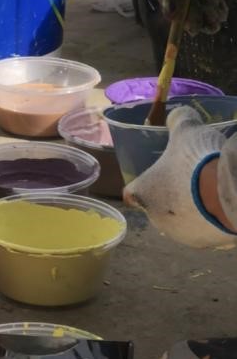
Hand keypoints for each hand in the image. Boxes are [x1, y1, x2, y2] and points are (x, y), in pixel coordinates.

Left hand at [123, 106, 234, 247]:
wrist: (228, 192)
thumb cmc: (198, 161)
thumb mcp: (187, 131)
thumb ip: (178, 120)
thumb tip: (177, 114)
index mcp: (142, 193)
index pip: (131, 193)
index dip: (143, 185)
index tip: (157, 177)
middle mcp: (154, 219)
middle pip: (159, 207)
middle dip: (174, 196)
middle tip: (194, 180)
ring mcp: (179, 234)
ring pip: (182, 221)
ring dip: (193, 210)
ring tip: (213, 192)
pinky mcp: (204, 244)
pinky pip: (205, 231)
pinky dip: (211, 221)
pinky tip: (223, 205)